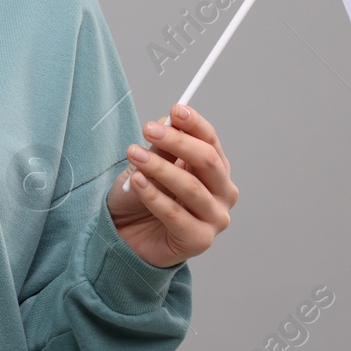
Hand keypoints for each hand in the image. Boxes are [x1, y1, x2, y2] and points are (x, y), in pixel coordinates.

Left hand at [106, 103, 237, 268]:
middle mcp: (223, 193)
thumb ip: (162, 149)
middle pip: (207, 161)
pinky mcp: (199, 240)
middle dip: (178, 142)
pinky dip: (153, 195)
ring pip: (191, 187)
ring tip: (134, 153)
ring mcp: (215, 219)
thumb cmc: (143, 196)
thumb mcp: (149, 166)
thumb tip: (168, 122)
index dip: (194, 124)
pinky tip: (136, 181)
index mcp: (216, 170)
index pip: (211, 141)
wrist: (127, 235)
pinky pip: (175, 214)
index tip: (175, 110)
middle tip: (148, 128)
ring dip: (159, 167)